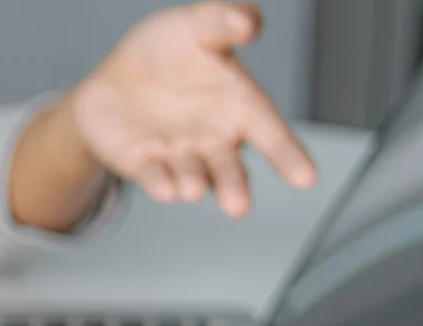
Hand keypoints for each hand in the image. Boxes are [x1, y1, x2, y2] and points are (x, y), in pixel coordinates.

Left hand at [70, 2, 316, 216]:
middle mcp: (214, 139)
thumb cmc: (169, 51)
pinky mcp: (143, 164)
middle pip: (229, 168)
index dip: (289, 155)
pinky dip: (159, 183)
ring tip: (193, 190)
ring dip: (194, 184)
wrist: (115, 75)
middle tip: (239, 207)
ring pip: (192, 176)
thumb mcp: (197, 26)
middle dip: (234, 187)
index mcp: (239, 106)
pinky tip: (165, 189)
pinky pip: (153, 175)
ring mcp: (179, 155)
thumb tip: (249, 22)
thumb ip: (224, 22)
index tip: (307, 178)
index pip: (271, 133)